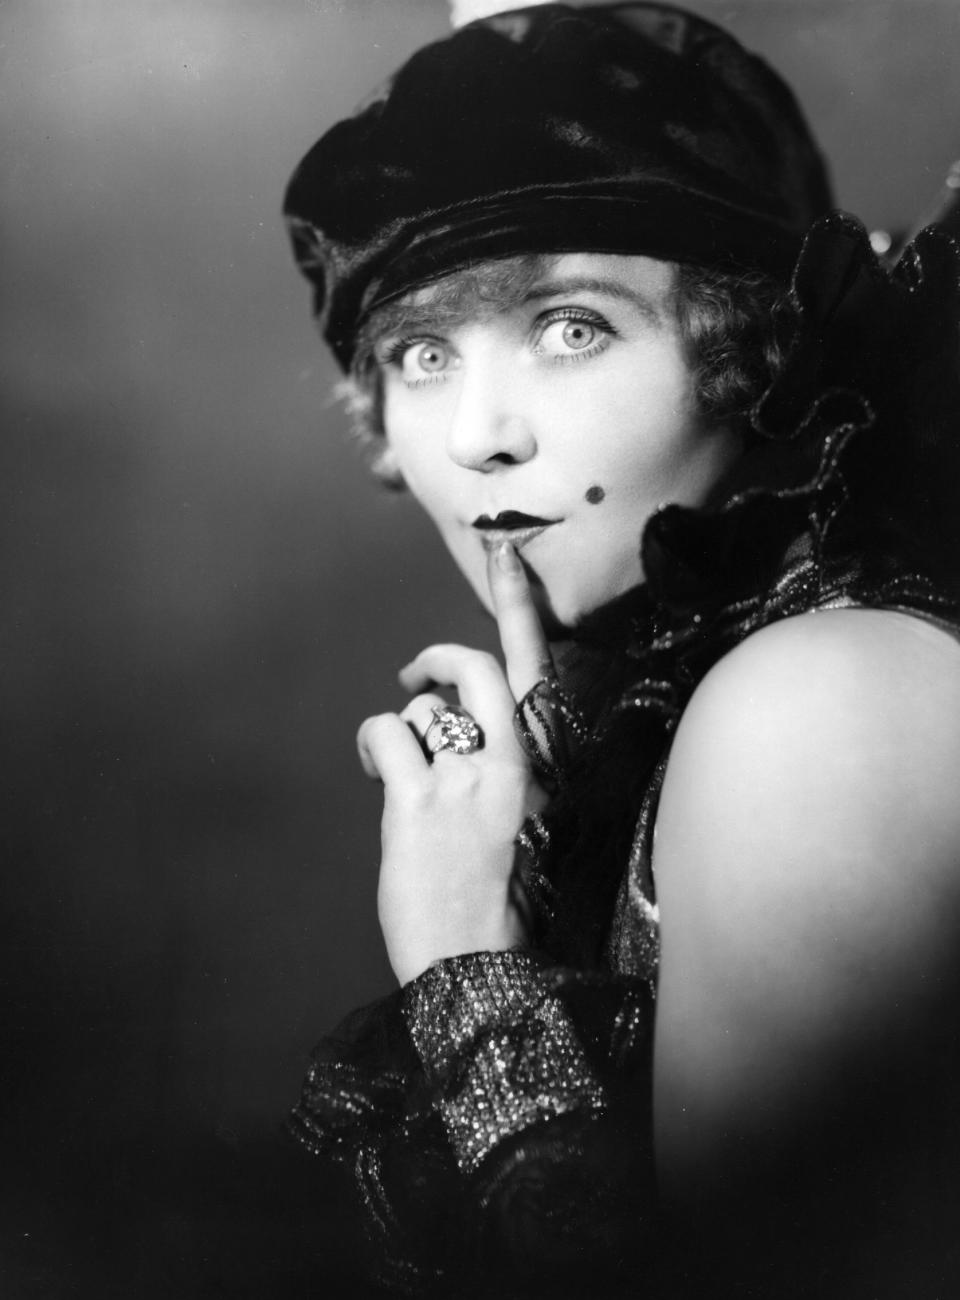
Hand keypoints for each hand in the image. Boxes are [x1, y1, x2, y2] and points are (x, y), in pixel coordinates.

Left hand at [357, 543, 553, 984]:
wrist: (482, 968)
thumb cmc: (503, 902)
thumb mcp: (525, 821)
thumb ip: (501, 767)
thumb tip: (450, 723)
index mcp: (544, 766)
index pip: (537, 670)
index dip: (518, 606)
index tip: (504, 554)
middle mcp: (515, 761)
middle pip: (477, 667)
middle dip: (438, 657)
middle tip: (414, 672)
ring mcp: (467, 779)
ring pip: (422, 709)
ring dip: (402, 734)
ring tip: (398, 778)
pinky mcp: (420, 801)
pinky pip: (387, 735)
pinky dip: (372, 746)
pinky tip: (376, 775)